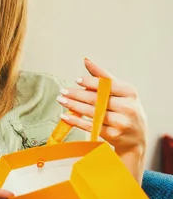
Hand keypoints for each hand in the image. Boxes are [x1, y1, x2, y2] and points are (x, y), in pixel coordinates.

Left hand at [56, 58, 146, 180]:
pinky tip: (65, 115)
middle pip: (98, 99)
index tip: (77, 80)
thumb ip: (103, 77)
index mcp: (129, 92)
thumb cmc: (125, 109)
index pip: (108, 85)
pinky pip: (90, 126)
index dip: (91, 82)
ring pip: (92, 112)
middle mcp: (127, 107)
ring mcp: (120, 122)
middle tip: (63, 91)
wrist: (136, 137)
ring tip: (61, 100)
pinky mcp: (113, 135)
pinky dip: (76, 121)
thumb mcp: (120, 91)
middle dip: (77, 94)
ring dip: (74, 106)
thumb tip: (86, 61)